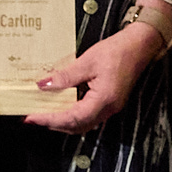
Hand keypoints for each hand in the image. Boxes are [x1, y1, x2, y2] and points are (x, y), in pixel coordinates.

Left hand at [20, 8, 168, 131]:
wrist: (140, 45)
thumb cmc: (117, 51)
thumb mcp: (87, 61)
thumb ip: (65, 76)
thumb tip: (43, 86)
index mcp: (103, 100)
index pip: (72, 118)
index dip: (50, 120)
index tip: (32, 118)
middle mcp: (108, 109)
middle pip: (77, 126)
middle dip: (53, 124)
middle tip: (33, 117)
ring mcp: (110, 107)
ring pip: (83, 123)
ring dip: (62, 121)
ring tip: (43, 113)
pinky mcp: (110, 102)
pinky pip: (88, 115)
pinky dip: (72, 114)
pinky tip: (60, 106)